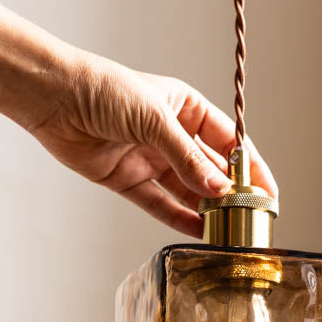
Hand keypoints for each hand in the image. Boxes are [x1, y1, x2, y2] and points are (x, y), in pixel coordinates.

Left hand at [26, 55, 277, 237]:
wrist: (54, 99)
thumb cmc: (104, 90)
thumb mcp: (155, 120)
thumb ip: (188, 158)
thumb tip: (219, 189)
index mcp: (186, 109)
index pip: (229, 141)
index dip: (250, 167)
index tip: (268, 192)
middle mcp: (171, 135)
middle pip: (210, 170)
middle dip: (231, 194)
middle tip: (250, 219)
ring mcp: (151, 159)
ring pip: (187, 191)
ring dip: (207, 210)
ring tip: (228, 231)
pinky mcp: (129, 180)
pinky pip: (160, 204)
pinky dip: (178, 218)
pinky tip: (199, 232)